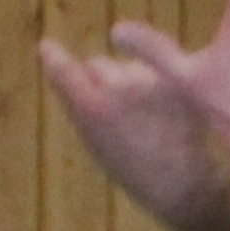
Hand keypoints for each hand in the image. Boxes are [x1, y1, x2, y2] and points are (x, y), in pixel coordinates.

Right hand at [38, 40, 229, 230]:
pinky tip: (167, 109)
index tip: (47, 46)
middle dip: (102, 77)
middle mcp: (116, 88)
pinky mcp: (174, 76)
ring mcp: (148, 80)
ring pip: (129, 67)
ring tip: (148, 117)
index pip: (66, 73)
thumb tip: (84, 73)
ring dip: (132, 80)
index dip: (55, 60)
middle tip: (118, 108)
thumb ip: (84, 109)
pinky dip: (159, 83)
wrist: (182, 184)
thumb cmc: (135, 173)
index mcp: (91, 110)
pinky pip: (157, 69)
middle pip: (98, 65)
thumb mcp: (98, 146)